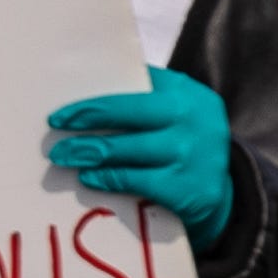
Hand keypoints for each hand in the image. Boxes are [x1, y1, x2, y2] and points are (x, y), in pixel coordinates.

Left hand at [46, 67, 235, 245]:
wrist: (221, 194)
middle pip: (129, 112)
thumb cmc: (180, 145)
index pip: (136, 83)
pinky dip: (108, 178)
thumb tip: (82, 99)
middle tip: (56, 125)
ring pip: (128, 148)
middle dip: (87, 117)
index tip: (64, 107)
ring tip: (64, 154)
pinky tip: (89, 177)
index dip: (96, 96)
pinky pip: (136, 180)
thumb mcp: (173, 114)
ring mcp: (193, 154)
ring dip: (89, 151)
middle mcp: (194, 119)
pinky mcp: (189, 189)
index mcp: (186, 93)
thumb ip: (141, 100)